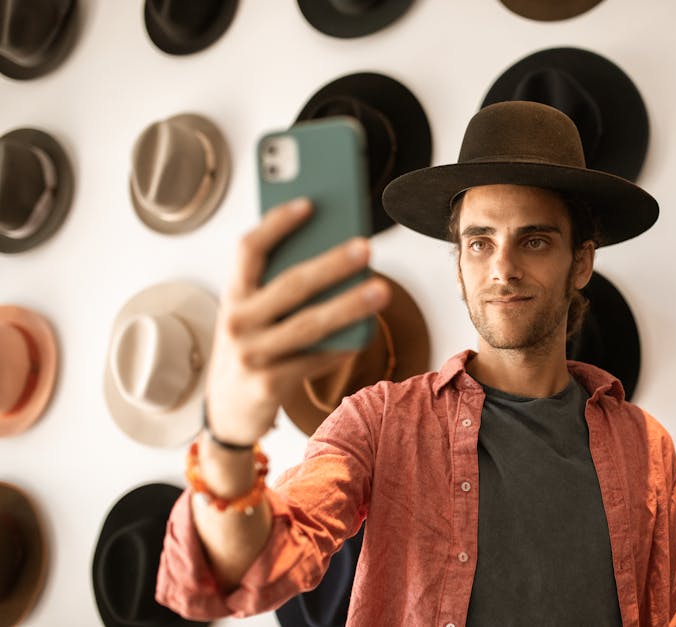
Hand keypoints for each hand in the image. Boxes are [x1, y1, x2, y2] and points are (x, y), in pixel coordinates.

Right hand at [203, 198, 390, 445]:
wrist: (227, 410)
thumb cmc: (252, 347)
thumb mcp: (252, 314)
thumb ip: (278, 286)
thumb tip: (336, 255)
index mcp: (232, 294)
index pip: (248, 249)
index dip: (277, 224)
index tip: (310, 204)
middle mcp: (236, 322)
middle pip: (290, 285)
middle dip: (331, 264)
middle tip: (366, 247)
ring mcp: (251, 355)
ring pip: (309, 324)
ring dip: (349, 305)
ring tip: (382, 289)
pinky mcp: (269, 386)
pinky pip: (315, 360)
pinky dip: (342, 346)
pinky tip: (367, 332)